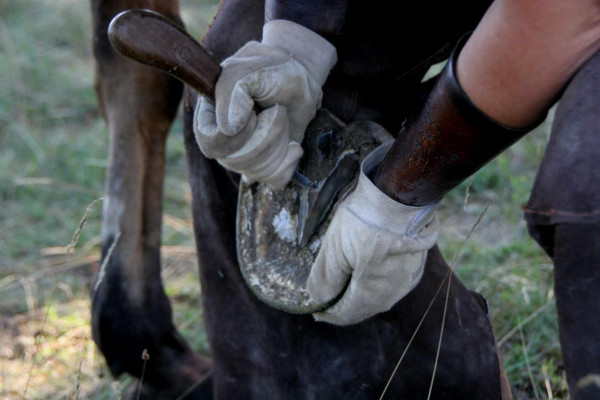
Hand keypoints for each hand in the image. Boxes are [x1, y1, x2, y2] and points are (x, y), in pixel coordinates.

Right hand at [194, 20, 336, 186]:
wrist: (301, 79)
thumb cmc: (273, 70)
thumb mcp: (250, 69)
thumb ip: (231, 91)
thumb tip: (228, 128)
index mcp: (210, 114)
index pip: (210, 143)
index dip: (235, 135)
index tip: (253, 112)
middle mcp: (222, 139)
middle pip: (235, 162)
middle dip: (265, 136)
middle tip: (276, 111)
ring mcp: (242, 155)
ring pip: (256, 171)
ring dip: (279, 143)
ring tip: (283, 119)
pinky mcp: (265, 165)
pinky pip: (273, 179)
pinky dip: (289, 162)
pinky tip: (293, 144)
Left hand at [307, 142, 438, 324]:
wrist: (400, 194)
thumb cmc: (364, 220)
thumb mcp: (334, 248)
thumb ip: (326, 279)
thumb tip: (319, 299)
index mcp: (372, 292)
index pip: (348, 314)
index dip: (330, 315)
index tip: (317, 312)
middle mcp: (393, 292)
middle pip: (365, 308)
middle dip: (345, 306)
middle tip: (328, 301)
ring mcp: (407, 279)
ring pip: (380, 297)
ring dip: (360, 296)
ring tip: (345, 289)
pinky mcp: (415, 265)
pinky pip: (392, 284)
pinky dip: (375, 284)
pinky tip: (367, 274)